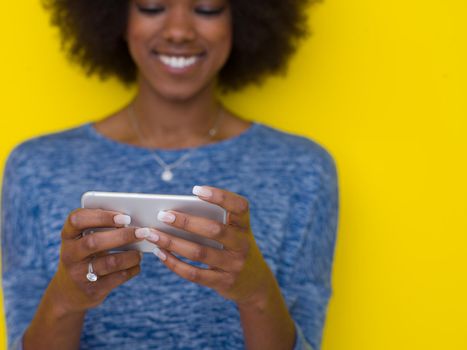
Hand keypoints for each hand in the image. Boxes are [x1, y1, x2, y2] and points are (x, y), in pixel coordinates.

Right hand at [49, 208, 143, 314]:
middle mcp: (69, 254)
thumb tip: (134, 221)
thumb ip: (100, 228)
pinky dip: (131, 269)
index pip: (77, 219)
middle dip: (122, 236)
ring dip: (130, 256)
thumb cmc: (84, 255)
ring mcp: (79, 274)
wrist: (68, 292)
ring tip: (140, 252)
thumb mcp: (83, 240)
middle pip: (94, 242)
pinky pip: (117, 278)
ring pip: (109, 263)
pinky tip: (136, 264)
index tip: (124, 217)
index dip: (101, 216)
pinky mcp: (92, 290)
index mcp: (68, 235)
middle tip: (142, 232)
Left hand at [138, 185, 274, 305]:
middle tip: (162, 215)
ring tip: (152, 234)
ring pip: (200, 253)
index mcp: (245, 226)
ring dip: (172, 242)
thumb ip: (212, 222)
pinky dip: (175, 263)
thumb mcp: (233, 233)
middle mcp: (242, 244)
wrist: (255, 283)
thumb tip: (172, 216)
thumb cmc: (233, 248)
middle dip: (186, 222)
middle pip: (214, 230)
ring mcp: (234, 265)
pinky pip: (195, 274)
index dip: (220, 196)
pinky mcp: (223, 282)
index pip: (239, 206)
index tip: (195, 190)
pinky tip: (161, 253)